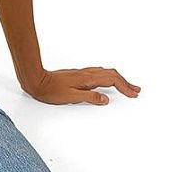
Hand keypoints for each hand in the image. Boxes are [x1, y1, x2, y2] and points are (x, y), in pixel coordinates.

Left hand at [25, 67, 140, 104]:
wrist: (36, 80)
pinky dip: (108, 77)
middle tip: (136, 90)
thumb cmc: (50, 90)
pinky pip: (98, 73)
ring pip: (105, 72)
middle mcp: (86, 73)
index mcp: (87, 79)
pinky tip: (107, 81)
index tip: (133, 94)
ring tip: (126, 86)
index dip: (124, 87)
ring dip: (118, 79)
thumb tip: (105, 100)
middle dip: (125, 82)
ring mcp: (82, 73)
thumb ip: (89, 98)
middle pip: (111, 74)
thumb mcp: (71, 97)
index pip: (111, 80)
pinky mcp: (77, 75)